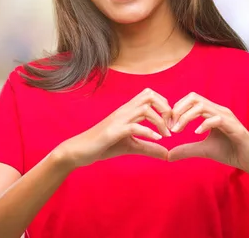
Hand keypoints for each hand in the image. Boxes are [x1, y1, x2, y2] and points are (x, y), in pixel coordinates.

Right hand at [55, 88, 172, 168]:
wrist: (78, 151)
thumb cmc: (104, 145)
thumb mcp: (131, 146)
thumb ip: (149, 148)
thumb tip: (168, 154)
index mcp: (128, 110)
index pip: (150, 94)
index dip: (165, 105)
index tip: (170, 122)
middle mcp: (124, 110)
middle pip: (150, 95)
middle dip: (165, 108)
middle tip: (170, 126)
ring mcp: (118, 120)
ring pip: (145, 109)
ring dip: (159, 121)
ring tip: (165, 135)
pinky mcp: (113, 131)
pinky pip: (134, 126)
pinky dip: (148, 132)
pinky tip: (156, 139)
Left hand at [167, 92, 248, 179]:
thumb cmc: (231, 151)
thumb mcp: (204, 150)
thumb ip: (187, 150)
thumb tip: (168, 155)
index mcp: (212, 112)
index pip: (191, 100)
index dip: (176, 109)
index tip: (168, 126)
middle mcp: (219, 110)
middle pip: (194, 98)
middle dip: (178, 110)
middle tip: (170, 127)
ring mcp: (227, 117)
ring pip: (202, 106)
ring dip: (186, 117)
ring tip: (178, 131)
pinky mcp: (234, 127)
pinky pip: (216, 119)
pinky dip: (203, 125)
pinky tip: (195, 134)